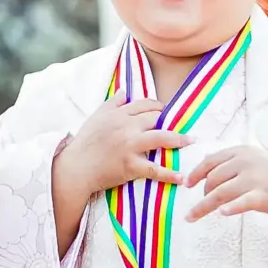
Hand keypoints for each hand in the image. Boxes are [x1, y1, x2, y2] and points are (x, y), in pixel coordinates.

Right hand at [51, 100, 188, 254]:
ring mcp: (129, 146)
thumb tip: (124, 90)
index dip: (157, 107)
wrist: (76, 168)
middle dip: (169, 121)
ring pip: (161, 138)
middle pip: (155, 118)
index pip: (144, 105)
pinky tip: (182, 177)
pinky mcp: (131, 165)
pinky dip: (170, 174)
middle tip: (180, 126)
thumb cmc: (85, 142)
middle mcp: (126, 126)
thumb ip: (112, 103)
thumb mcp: (96, 117)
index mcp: (118, 114)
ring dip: (179, 139)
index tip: (164, 112)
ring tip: (191, 142)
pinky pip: (155, 169)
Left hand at [184, 145, 267, 241]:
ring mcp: (254, 179)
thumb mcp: (253, 159)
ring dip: (202, 206)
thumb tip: (205, 163)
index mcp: (241, 151)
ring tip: (192, 216)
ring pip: (220, 193)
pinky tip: (221, 213)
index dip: (195, 173)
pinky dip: (229, 208)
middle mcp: (246, 162)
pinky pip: (240, 203)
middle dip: (202, 193)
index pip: (210, 161)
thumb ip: (231, 161)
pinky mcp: (263, 196)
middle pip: (212, 179)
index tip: (186, 184)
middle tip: (201, 203)